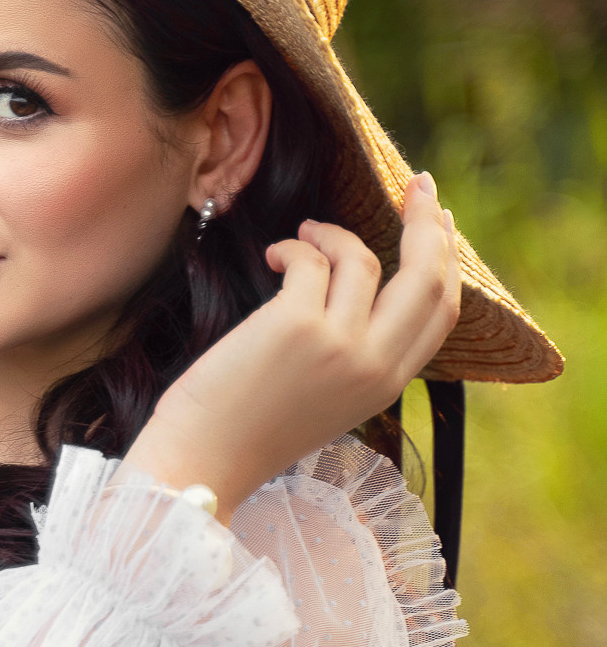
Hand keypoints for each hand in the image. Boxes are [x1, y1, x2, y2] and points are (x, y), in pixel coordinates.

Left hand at [124, 173, 461, 517]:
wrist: (202, 463)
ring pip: (363, 259)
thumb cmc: (249, 428)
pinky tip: (275, 256)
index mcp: (386, 386)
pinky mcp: (296, 326)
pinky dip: (293, 247)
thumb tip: (359, 283)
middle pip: (427, 279)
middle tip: (417, 183)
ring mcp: (339, 346)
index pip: (440, 313)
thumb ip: (355, 353)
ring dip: (331, 234)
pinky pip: (311, 261)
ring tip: (302, 237)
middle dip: (426, 223)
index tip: (436, 221)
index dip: (445, 260)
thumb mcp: (325, 398)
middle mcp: (373, 366)